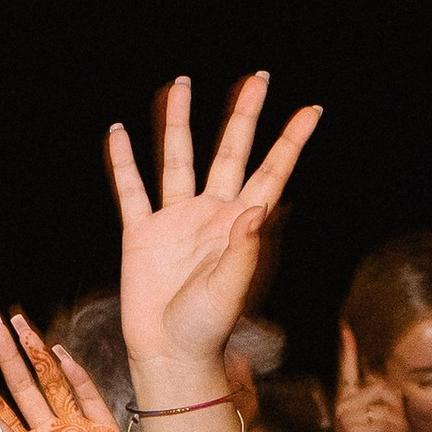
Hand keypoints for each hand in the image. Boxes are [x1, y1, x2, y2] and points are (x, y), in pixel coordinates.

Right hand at [110, 68, 321, 384]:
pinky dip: (123, 162)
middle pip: (229, 151)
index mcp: (241, 225)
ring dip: (178, 121)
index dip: (291, 140)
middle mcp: (211, 213)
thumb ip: (244, 251)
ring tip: (181, 84)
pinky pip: (132, 190)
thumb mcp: (232, 290)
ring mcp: (176, 220)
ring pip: (177, 158)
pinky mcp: (141, 234)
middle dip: (244, 114)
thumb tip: (257, 208)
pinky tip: (119, 133)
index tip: (313, 109)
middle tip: (258, 77)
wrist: (168, 354)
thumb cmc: (208, 328)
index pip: (272, 171)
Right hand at [331, 326, 411, 431]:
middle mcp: (343, 403)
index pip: (347, 370)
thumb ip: (379, 403)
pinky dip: (398, 430)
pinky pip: (384, 422)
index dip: (348, 350)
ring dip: (400, 421)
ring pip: (384, 408)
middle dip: (397, 404)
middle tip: (406, 421)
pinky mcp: (354, 428)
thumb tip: (397, 391)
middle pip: (380, 389)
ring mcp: (346, 415)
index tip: (346, 329)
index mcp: (346, 397)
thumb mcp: (372, 419)